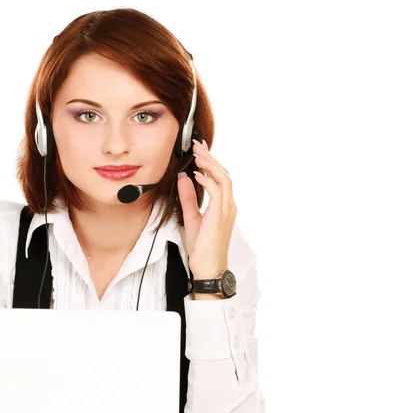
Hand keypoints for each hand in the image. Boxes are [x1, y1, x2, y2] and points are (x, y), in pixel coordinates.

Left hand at [176, 139, 236, 277]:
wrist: (208, 267)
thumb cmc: (202, 248)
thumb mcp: (191, 217)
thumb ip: (188, 198)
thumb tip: (184, 179)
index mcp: (224, 206)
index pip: (220, 178)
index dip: (210, 162)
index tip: (200, 150)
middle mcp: (228, 205)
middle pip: (224, 174)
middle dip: (210, 158)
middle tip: (197, 145)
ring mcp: (226, 210)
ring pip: (223, 178)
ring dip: (210, 164)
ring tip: (198, 154)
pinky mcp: (220, 215)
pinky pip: (217, 192)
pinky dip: (208, 180)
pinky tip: (197, 174)